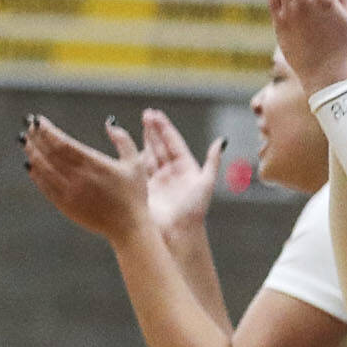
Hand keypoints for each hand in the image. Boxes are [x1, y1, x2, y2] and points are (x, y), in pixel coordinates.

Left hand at [22, 114, 153, 241]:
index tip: (38, 120)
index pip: (63, 143)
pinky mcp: (64, 204)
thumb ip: (123, 140)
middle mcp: (79, 177)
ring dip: (32, 153)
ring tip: (26, 141)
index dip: (48, 130)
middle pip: (50, 153)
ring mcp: (69, 192)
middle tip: (29, 125)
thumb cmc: (135, 194)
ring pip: (44, 168)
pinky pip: (44, 186)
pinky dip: (36, 173)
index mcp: (95, 164)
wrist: (128, 226)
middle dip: (37, 137)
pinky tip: (31, 165)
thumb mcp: (136, 163)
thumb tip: (109, 122)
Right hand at [138, 109, 223, 239]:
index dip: (165, 129)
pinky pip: (136, 168)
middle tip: (146, 114)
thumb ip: (212, 161)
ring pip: (148, 154)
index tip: (156, 115)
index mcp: (186, 168)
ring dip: (143, 139)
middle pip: (159, 146)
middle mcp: (170, 172)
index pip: (173, 143)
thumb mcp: (206, 183)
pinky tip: (126, 144)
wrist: (177, 232)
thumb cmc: (194, 210)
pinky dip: (131, 155)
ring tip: (139, 124)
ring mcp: (155, 179)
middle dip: (152, 130)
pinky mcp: (142, 188)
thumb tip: (221, 140)